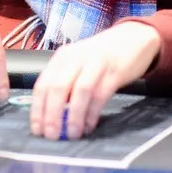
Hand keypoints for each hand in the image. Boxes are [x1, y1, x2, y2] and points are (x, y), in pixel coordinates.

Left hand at [31, 22, 160, 140]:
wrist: (134, 37)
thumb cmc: (102, 55)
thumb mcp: (77, 63)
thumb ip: (65, 83)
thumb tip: (52, 116)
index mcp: (62, 57)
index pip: (42, 84)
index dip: (38, 109)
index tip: (37, 129)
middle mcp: (76, 58)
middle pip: (58, 88)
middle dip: (52, 114)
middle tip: (52, 135)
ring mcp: (96, 63)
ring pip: (79, 91)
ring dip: (74, 116)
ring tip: (72, 134)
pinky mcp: (115, 71)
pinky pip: (100, 95)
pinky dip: (92, 113)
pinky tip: (89, 125)